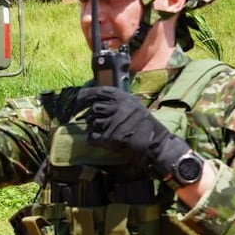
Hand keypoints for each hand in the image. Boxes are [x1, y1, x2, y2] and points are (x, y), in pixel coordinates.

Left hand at [73, 86, 190, 176]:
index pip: (99, 91)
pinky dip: (94, 140)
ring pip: (93, 123)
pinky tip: (101, 141)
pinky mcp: (112, 136)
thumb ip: (116, 102)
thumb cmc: (144, 126)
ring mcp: (116, 121)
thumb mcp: (133, 106)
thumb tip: (93, 102)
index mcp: (124, 97)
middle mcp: (120, 106)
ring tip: (105, 133)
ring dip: (95, 129)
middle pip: (94, 109)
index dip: (86, 95)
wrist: (156, 143)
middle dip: (92, 116)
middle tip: (95, 123)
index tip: (79, 100)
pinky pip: (93, 137)